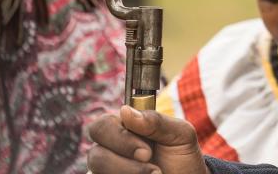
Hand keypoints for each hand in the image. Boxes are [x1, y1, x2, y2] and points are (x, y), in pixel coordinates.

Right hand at [88, 105, 209, 173]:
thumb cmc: (182, 156)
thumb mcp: (179, 134)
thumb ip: (155, 120)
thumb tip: (125, 110)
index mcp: (125, 129)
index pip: (102, 125)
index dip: (120, 137)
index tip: (146, 151)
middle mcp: (111, 149)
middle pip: (95, 151)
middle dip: (123, 158)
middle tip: (149, 161)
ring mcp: (108, 170)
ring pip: (97, 169)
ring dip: (129, 172)